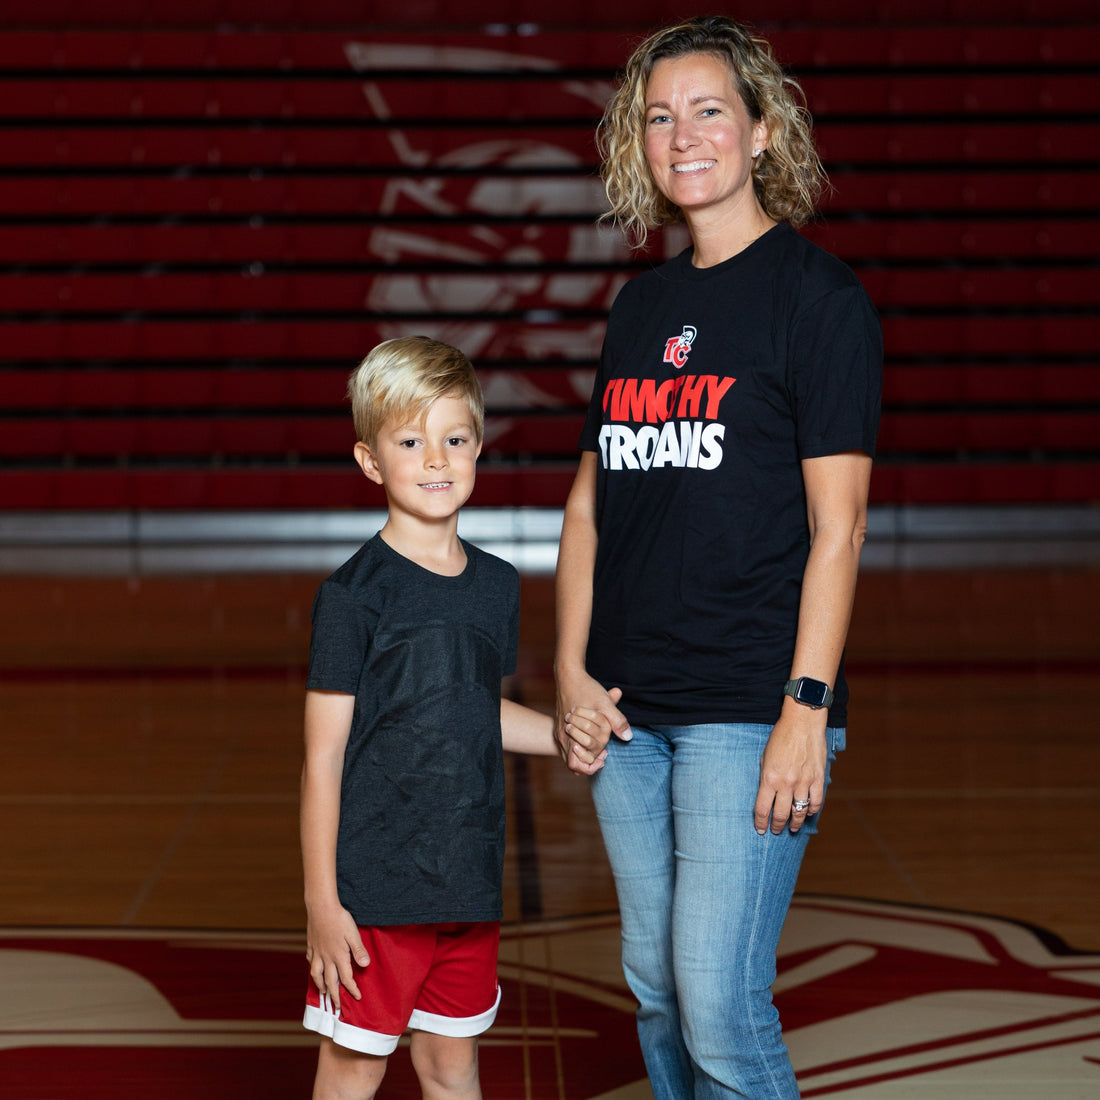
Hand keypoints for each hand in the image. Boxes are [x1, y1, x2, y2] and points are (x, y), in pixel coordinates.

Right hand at [305, 900, 369, 1012]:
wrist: (321, 907)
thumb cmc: (340, 919)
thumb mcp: (353, 933)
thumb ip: (359, 950)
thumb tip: (365, 965)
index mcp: (339, 956)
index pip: (346, 978)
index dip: (352, 989)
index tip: (358, 997)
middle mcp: (326, 958)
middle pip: (330, 981)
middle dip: (335, 995)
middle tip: (338, 1007)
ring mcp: (317, 952)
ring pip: (317, 974)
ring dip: (321, 985)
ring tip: (323, 992)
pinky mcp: (311, 945)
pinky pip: (310, 961)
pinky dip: (312, 968)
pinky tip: (314, 969)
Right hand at [555, 669, 629, 775]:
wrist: (568, 676)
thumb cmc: (587, 689)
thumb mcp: (605, 704)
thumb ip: (617, 721)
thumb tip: (628, 737)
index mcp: (572, 734)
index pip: (576, 765)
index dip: (591, 766)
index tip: (604, 756)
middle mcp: (563, 736)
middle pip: (573, 763)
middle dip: (589, 761)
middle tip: (603, 753)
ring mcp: (559, 732)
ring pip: (569, 754)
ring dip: (584, 753)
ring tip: (599, 746)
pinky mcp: (558, 727)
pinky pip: (566, 745)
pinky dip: (578, 746)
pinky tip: (590, 737)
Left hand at [753, 707, 826, 834]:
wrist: (802, 723)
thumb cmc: (780, 737)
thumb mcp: (765, 757)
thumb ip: (766, 777)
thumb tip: (767, 795)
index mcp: (769, 778)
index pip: (762, 809)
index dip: (761, 822)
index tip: (761, 829)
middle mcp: (786, 784)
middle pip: (781, 814)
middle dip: (777, 826)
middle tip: (775, 830)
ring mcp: (804, 782)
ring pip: (800, 811)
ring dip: (795, 822)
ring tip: (792, 827)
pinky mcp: (818, 778)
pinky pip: (816, 802)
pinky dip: (812, 810)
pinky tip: (808, 813)